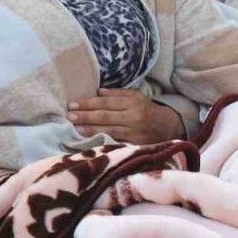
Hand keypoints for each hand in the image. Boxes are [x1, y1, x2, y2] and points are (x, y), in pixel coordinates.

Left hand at [68, 88, 185, 144]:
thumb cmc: (147, 109)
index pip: (106, 103)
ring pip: (108, 131)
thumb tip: (97, 92)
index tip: (72, 104)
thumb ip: (117, 94)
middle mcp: (134, 118)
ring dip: (89, 130)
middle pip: (105, 117)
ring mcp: (134, 134)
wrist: (168, 127)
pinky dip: (101, 142)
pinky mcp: (135, 146)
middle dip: (85, 116)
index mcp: (133, 103)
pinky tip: (89, 142)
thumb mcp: (135, 96)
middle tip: (69, 116)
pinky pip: (115, 143)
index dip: (88, 104)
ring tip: (74, 128)